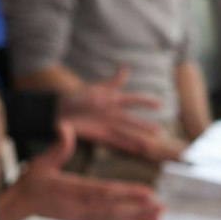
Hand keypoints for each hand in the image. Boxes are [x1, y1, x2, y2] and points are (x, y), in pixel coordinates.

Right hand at [0, 125, 163, 219]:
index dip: (126, 193)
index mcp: (70, 190)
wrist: (11, 216)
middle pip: (113, 210)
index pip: (103, 192)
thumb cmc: (28, 189)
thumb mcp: (40, 164)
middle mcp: (77, 209)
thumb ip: (57, 147)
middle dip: (138, 210)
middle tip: (160, 210)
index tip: (147, 193)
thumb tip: (65, 126)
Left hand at [58, 66, 183, 162]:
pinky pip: (117, 142)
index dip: (146, 102)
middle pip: (133, 120)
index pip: (134, 99)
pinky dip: (127, 147)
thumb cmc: (77, 96)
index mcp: (113, 99)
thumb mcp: (96, 89)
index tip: (160, 104)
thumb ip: (112, 82)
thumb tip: (125, 68)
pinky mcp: (101, 135)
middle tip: (159, 132)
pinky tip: (137, 151)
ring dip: (139, 139)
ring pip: (127, 133)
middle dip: (145, 126)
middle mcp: (113, 113)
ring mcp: (108, 125)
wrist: (60, 111)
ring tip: (151, 146)